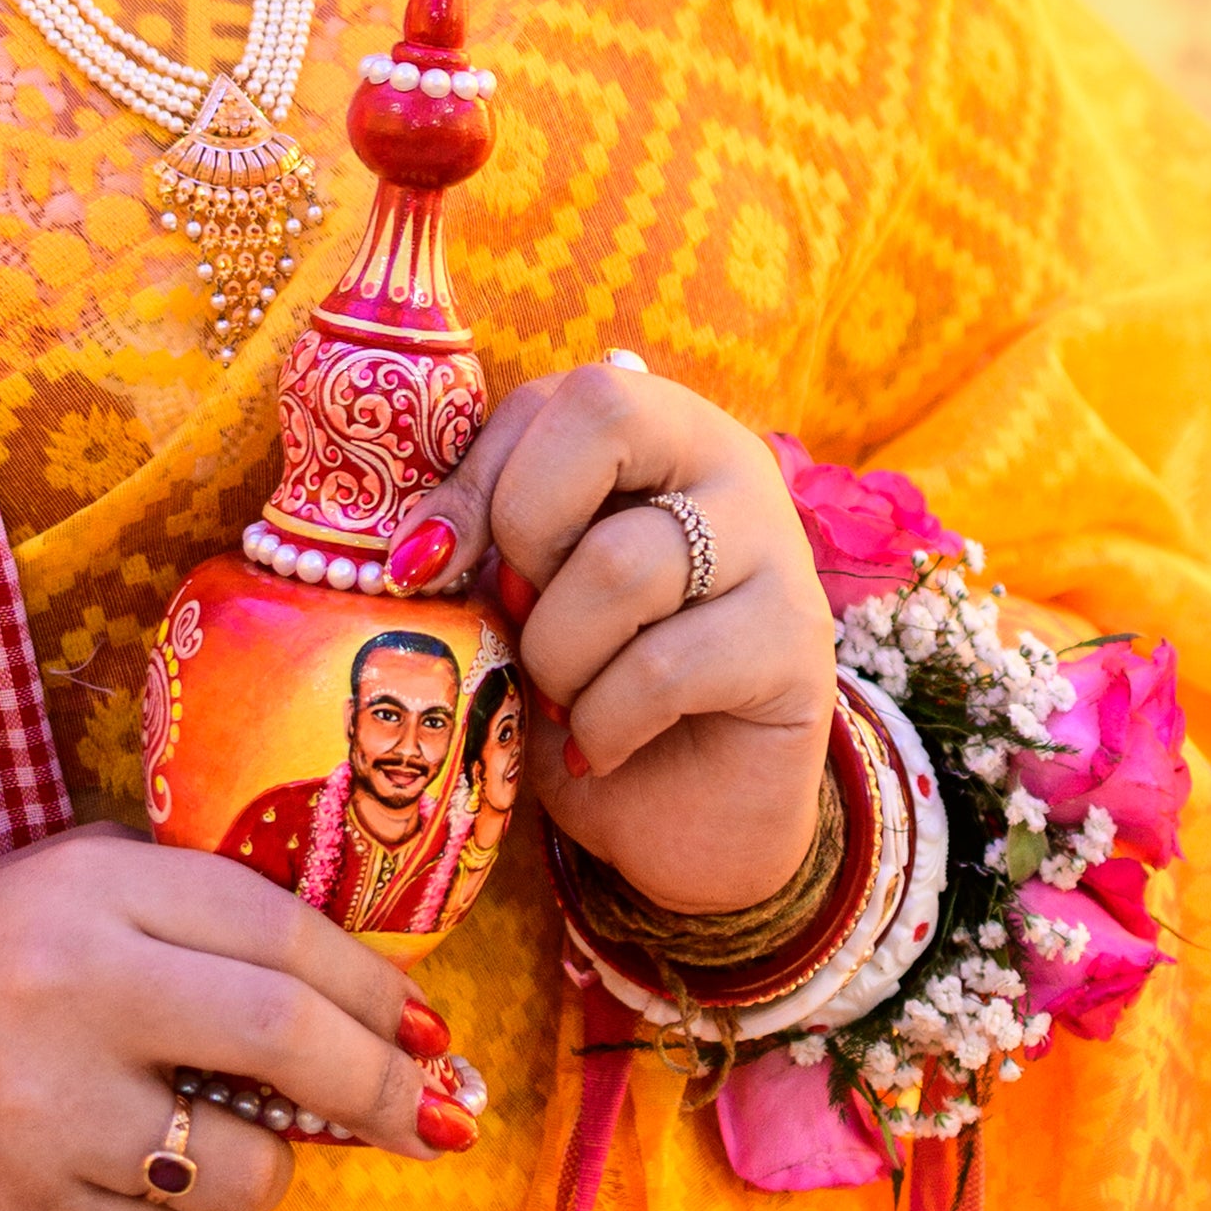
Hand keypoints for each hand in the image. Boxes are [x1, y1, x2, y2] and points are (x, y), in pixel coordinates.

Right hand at [0, 825, 460, 1210]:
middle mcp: (80, 995)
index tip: (431, 1025)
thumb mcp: (76, 883)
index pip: (278, 931)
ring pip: (247, 1168)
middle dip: (389, 1085)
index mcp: (94, 893)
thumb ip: (202, 912)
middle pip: (286, 1040)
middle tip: (440, 1117)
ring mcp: (53, 1119)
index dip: (376, 985)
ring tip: (242, 1152)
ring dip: (282, 1171)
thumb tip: (364, 990)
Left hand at [410, 365, 834, 924]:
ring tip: (559, 701)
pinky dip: (602, 724)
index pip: (559, 395)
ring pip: (620, 562)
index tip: (431, 566)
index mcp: (657, 428)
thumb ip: (484, 543)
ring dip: (555, 655)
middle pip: (605, 416)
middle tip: (517, 614)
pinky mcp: (795, 645)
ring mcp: (775, 547)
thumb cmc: (588, 684)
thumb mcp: (519, 598)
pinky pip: (662, 668)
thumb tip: (416, 549)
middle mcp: (729, 461)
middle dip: (525, 530)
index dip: (479, 478)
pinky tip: (599, 747)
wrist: (687, 816)